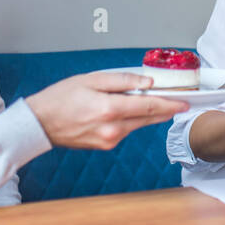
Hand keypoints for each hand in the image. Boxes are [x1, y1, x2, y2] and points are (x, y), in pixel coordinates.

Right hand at [25, 72, 189, 149]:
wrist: (40, 124)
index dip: (170, 103)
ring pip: (138, 124)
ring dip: (147, 114)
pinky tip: (125, 110)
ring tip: (152, 100)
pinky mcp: (106, 145)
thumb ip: (121, 80)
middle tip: (180, 101)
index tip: (184, 102)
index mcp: (110, 109)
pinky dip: (130, 120)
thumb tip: (146, 82)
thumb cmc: (61, 98)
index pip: (149, 106)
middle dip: (165, 109)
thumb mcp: (91, 80)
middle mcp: (113, 129)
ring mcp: (110, 140)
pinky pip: (125, 130)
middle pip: (148, 118)